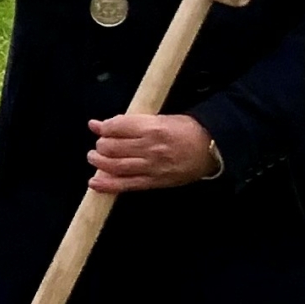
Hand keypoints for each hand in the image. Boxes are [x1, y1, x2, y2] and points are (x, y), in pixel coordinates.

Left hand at [86, 110, 217, 193]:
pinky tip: (94, 182)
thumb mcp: (160, 118)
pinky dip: (107, 185)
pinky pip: (126, 185)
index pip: (117, 127)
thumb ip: (130, 122)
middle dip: (101, 145)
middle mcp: (150, 148)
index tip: (99, 128)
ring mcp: (151, 167)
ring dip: (99, 162)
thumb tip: (100, 124)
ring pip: (115, 166)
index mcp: (152, 128)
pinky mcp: (154, 182)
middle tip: (100, 144)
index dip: (103, 128)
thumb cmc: (186, 130)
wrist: (210, 149)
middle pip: (112, 147)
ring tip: (94, 157)